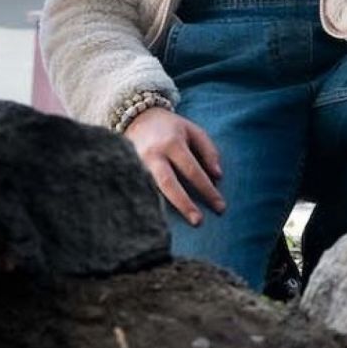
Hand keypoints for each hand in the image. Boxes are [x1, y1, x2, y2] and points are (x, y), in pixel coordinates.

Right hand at [124, 107, 224, 226]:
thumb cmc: (171, 128)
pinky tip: (156, 221)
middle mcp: (152, 155)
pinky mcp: (126, 172)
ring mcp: (135, 164)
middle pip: (168, 184)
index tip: (220, 207)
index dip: (207, 190)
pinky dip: (148, 206)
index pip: (192, 170)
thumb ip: (209, 152)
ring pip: (150, 190)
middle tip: (198, 222)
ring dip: (163, 210)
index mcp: (172, 143)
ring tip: (173, 229)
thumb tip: (218, 178)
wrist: (136, 118)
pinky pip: (138, 192)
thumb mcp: (194, 132)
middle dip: (184, 204)